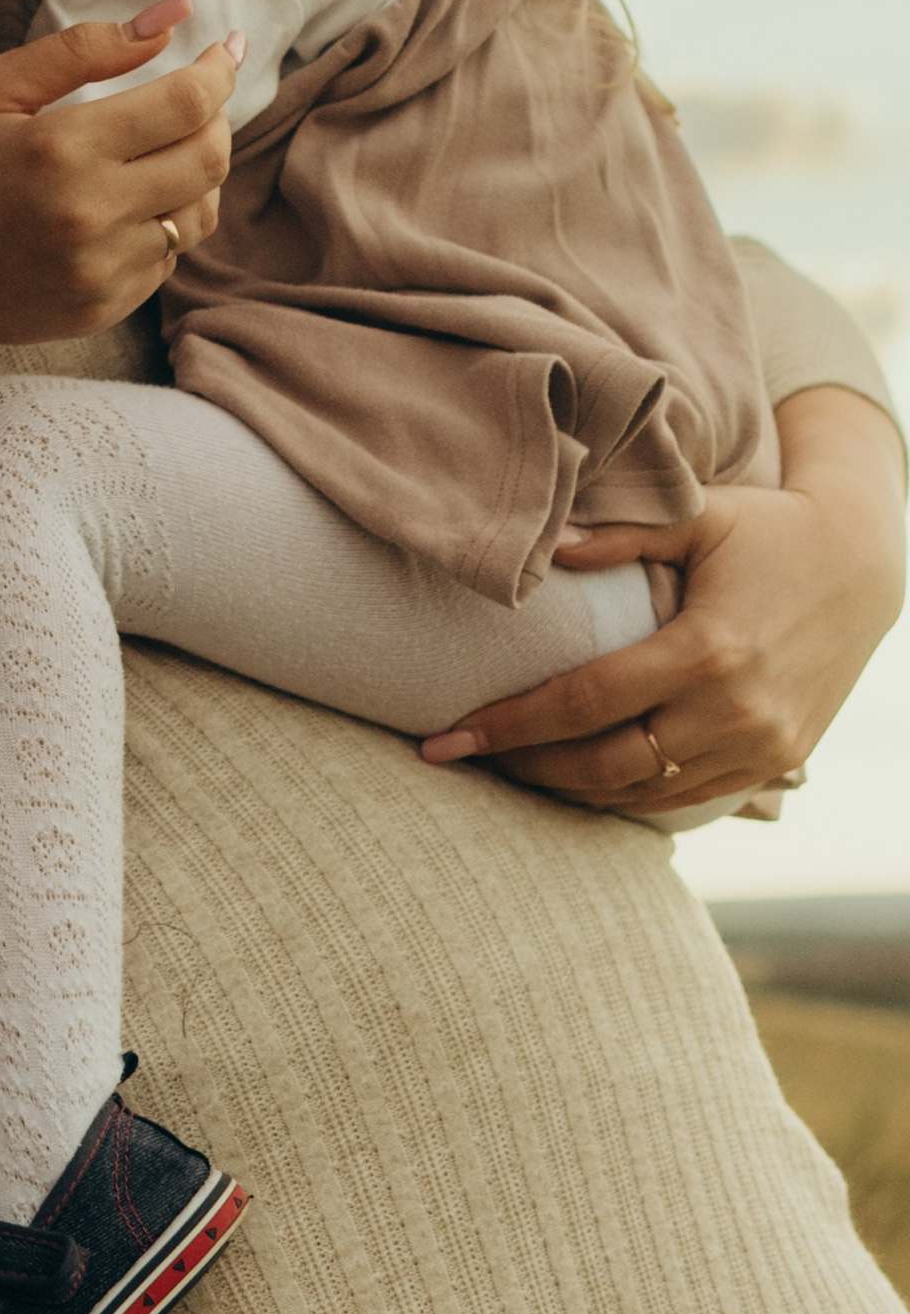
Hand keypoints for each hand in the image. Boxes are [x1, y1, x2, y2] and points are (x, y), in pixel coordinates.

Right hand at [0, 9, 238, 353]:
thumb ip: (84, 48)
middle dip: (217, 118)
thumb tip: (172, 15)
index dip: (219, 70)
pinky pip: (169, 258)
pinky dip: (162, 223)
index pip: (187, 104)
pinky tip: (123, 206)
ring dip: (196, 174)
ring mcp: (103, 269)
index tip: (224, 49)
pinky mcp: (106, 307)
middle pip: (209, 158)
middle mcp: (92, 213)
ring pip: (199, 212)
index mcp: (63, 148)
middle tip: (197, 99)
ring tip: (160, 152)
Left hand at [421, 389, 904, 810]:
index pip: (582, 703)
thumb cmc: (772, 528)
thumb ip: (622, 532)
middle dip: (525, 768)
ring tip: (509, 768)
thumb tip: (545, 552)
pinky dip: (627, 796)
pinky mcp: (776, 762)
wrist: (867, 567)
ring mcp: (760, 747)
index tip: (445, 738)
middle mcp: (736, 712)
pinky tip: (580, 778)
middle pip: (605, 765)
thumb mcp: (702, 514)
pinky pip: (685, 798)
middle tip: (464, 758)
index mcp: (708, 650)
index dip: (507, 725)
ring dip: (570, 790)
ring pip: (643, 793)